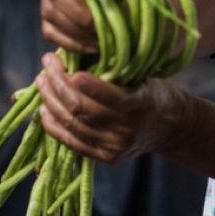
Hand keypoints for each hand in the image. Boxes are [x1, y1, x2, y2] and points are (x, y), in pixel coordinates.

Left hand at [35, 51, 186, 162]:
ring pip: (72, 124)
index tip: (58, 60)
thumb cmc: (153, 93)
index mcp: (140, 103)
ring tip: (42, 83)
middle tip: (46, 65)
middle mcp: (127, 128)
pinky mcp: (106, 157)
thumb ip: (112, 71)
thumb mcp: (142, 76)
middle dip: (56, 83)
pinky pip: (72, 142)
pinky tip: (44, 110)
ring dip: (50, 101)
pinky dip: (53, 125)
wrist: (172, 127)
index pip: (104, 94)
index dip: (76, 79)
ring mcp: (116, 146)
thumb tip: (73, 58)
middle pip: (80, 108)